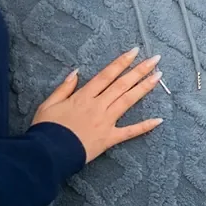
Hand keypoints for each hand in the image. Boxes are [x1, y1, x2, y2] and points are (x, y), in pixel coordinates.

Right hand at [31, 48, 164, 163]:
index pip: (107, 74)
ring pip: (128, 101)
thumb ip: (64, 87)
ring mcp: (106, 122)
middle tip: (156, 59)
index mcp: (84, 96)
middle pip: (122, 84)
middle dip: (140, 70)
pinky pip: (130, 132)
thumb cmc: (46, 128)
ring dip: (144, 88)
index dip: (121, 61)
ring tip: (158, 76)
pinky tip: (159, 120)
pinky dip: (144, 126)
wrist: (48, 154)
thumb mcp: (49, 103)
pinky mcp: (109, 138)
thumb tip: (76, 71)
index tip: (135, 51)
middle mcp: (98, 105)